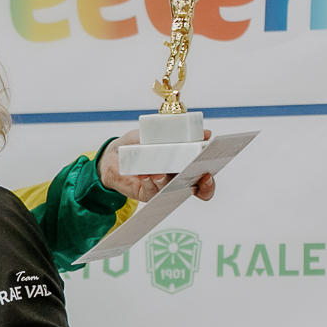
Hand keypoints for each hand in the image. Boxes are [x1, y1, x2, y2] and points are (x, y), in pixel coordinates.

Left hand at [99, 129, 216, 203]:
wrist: (116, 153)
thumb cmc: (143, 143)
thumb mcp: (162, 133)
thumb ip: (183, 134)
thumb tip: (204, 133)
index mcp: (186, 166)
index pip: (205, 181)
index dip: (209, 183)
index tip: (208, 174)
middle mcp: (178, 180)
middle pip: (193, 189)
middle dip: (196, 184)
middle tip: (192, 173)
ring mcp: (163, 188)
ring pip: (170, 189)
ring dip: (166, 179)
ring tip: (159, 171)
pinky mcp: (146, 193)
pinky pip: (150, 190)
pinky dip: (148, 180)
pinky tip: (144, 173)